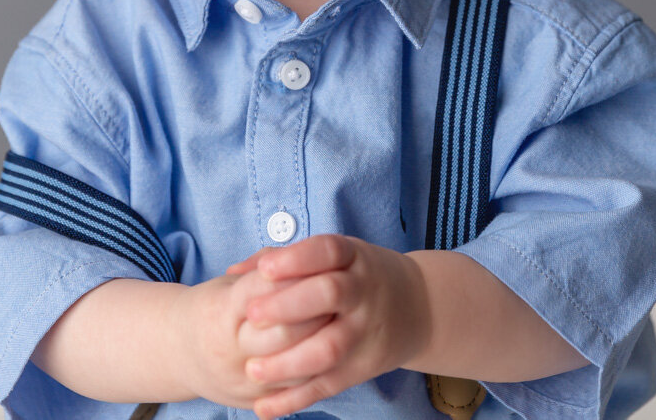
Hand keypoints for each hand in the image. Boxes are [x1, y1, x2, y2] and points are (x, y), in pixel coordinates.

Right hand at [168, 269, 328, 409]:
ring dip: (321, 343)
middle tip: (340, 297)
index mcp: (221, 309)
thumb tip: (304, 256)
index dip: (298, 276)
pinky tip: (331, 353)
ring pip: (293, 365)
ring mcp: (242, 378)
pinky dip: (316, 372)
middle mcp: (229, 347)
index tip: (322, 265)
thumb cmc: (212, 309)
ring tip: (340, 323)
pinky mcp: (254, 400)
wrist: (178, 353)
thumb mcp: (229, 282)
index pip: (266, 291)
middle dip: (317, 312)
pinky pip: (293, 390)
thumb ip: (264, 268)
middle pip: (284, 330)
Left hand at [225, 234, 431, 419]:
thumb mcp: (337, 256)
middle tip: (252, 315)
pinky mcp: (364, 365)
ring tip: (253, 370)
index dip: (297, 259)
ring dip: (289, 362)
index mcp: (352, 258)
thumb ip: (287, 260)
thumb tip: (235, 273)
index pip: (327, 252)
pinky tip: (266, 408)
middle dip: (289, 305)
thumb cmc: (361, 275)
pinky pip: (330, 384)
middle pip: (329, 295)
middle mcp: (362, 292)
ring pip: (330, 347)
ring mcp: (365, 330)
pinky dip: (297, 399)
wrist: (421, 306)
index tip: (265, 269)